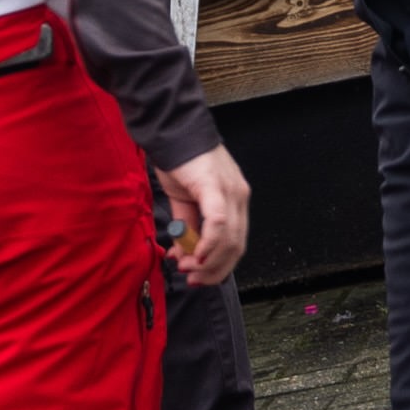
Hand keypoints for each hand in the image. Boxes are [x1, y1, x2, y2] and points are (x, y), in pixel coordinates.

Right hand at [159, 148, 253, 284]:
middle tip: (191, 277)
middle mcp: (239, 197)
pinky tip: (195, 255)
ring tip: (185, 266)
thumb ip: (187, 226)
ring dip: (206, 261)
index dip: (218, 266)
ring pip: (229, 239)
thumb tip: (183, 253)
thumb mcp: (185, 201)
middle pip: (236, 247)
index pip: (236, 244)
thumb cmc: (178, 163)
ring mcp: (231, 191)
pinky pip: (218, 223)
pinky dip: (208, 244)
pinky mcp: (216, 186)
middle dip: (212, 270)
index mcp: (235, 201)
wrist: (171, 131)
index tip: (197, 278)